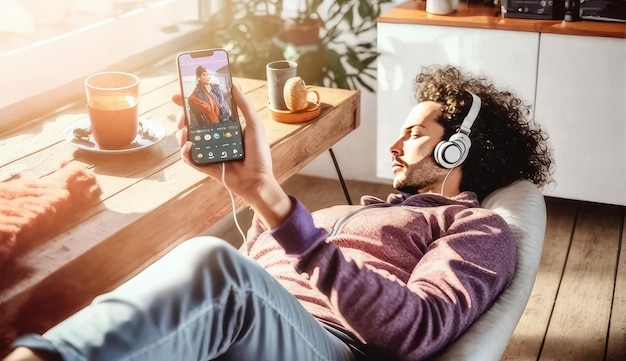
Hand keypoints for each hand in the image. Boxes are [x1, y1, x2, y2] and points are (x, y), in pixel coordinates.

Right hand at [172, 85, 291, 227]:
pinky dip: (185, 151)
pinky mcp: (205, 165)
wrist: (258, 181)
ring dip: (181, 133)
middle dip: (182, 117)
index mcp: (225, 126)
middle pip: (191, 123)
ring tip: (185, 131)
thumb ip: (245, 105)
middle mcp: (214, 137)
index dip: (190, 102)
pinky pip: (189, 158)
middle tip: (182, 116)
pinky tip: (189, 145)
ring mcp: (208, 151)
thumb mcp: (255, 126)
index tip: (180, 95)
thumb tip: (234, 84)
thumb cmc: (259, 154)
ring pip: (186, 139)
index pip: (205, 111)